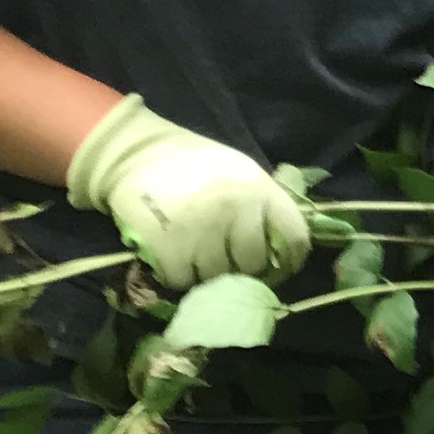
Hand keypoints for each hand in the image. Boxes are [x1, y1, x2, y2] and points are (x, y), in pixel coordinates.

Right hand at [65, 94, 309, 290]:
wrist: (138, 153)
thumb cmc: (195, 164)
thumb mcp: (241, 171)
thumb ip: (264, 204)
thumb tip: (284, 246)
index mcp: (259, 190)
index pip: (295, 237)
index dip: (292, 259)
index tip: (282, 268)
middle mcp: (235, 210)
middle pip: (253, 264)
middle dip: (242, 267)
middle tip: (228, 261)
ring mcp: (202, 230)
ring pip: (218, 276)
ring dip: (209, 272)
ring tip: (197, 254)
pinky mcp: (169, 247)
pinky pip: (183, 280)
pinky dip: (180, 275)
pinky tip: (176, 258)